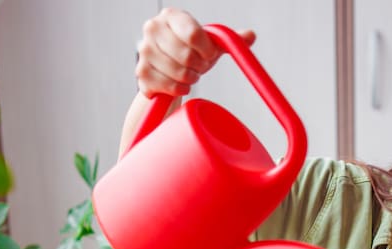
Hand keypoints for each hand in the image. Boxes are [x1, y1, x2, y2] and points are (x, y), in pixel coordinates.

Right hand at [135, 8, 255, 97]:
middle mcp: (152, 28)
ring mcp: (144, 51)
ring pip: (178, 73)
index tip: (210, 55)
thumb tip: (250, 35)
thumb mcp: (210, 44)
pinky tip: (180, 84)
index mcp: (171, 16)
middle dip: (199, 66)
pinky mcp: (141, 73)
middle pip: (186, 56)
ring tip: (189, 74)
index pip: (193, 34)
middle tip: (199, 67)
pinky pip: (168, 86)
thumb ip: (230, 39)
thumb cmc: (190, 52)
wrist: (166, 71)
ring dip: (190, 79)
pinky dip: (179, 89)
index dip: (207, 50)